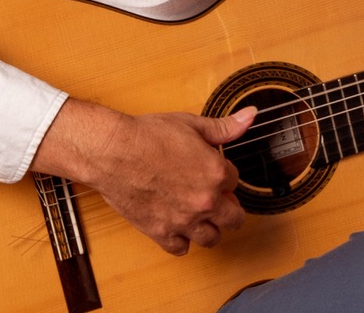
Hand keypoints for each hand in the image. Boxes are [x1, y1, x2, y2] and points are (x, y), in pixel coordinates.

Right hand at [32, 99, 256, 254]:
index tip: (215, 172)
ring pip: (212, 238)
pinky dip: (182, 240)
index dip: (225, 175)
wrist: (113, 152)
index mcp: (216, 173)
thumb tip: (250, 116)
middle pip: (233, 217)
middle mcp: (204, 201)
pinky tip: (179, 227)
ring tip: (203, 216)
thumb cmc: (148, 136)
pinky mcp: (161, 232)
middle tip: (219, 199)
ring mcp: (183, 220)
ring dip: (211, 227)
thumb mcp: (192, 124)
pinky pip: (181, 248)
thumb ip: (225, 126)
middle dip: (229, 207)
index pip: (235, 181)